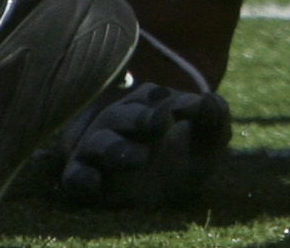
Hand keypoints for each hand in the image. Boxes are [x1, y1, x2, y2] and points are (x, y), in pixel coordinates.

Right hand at [53, 80, 231, 207]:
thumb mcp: (210, 140)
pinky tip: (96, 183)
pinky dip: (82, 178)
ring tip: (141, 158)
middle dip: (142, 119)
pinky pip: (75, 176)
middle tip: (161, 123)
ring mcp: (100, 148)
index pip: (158, 97)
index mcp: (150, 103)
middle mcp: (120, 120)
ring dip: (117, 149)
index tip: (194, 108)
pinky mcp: (86, 177)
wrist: (168, 192)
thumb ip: (215, 118)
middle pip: (123, 115)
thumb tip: (208, 101)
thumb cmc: (189, 155)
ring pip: (100, 143)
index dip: (176, 102)